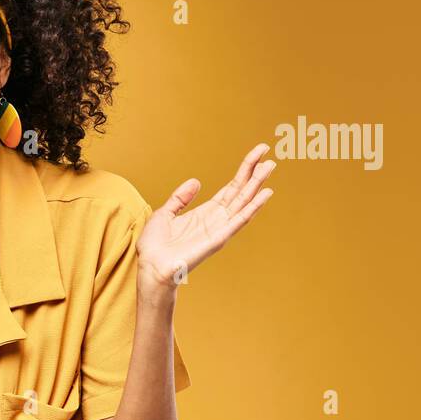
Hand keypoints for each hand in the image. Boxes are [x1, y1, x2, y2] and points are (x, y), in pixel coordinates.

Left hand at [136, 142, 275, 288]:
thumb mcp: (165, 213)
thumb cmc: (155, 246)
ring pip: (244, 202)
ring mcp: (219, 229)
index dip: (244, 170)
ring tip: (270, 166)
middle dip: (254, 172)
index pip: (231, 188)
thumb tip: (196, 181)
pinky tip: (265, 194)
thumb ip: (180, 197)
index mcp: (205, 213)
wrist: (150, 266)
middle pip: (241, 191)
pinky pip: (239, 220)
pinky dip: (253, 207)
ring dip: (257, 185)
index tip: (257, 153)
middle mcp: (216, 219)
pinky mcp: (218, 239)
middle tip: (268, 153)